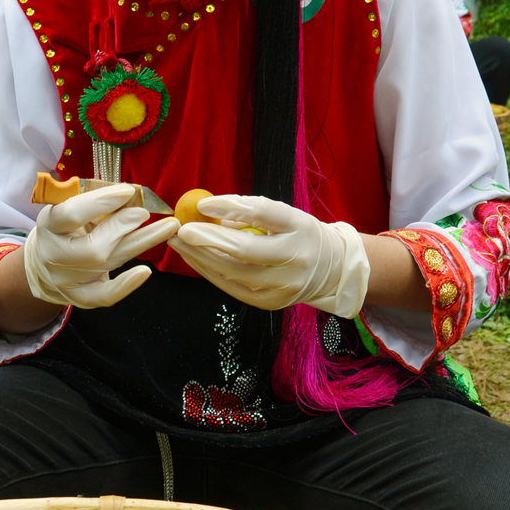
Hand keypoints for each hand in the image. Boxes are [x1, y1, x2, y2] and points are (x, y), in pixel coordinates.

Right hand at [23, 183, 179, 307]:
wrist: (46, 259)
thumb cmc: (65, 226)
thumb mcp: (70, 206)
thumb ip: (95, 201)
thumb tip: (131, 195)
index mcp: (49, 225)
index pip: (71, 214)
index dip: (100, 202)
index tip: (127, 191)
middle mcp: (54, 254)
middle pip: (93, 247)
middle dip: (122, 228)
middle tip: (144, 212)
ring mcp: (66, 279)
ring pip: (108, 263)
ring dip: (142, 243)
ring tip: (168, 227)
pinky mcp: (80, 296)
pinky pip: (106, 295)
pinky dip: (127, 284)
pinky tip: (146, 271)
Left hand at [170, 194, 370, 315]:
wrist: (330, 270)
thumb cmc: (300, 234)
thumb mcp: (285, 215)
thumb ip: (250, 211)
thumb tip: (208, 209)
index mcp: (299, 233)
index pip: (264, 216)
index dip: (231, 210)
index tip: (202, 205)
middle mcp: (293, 264)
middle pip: (243, 253)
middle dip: (206, 241)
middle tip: (179, 229)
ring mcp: (280, 289)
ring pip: (232, 274)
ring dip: (201, 258)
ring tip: (178, 243)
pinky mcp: (268, 304)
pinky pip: (231, 287)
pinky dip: (210, 272)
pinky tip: (195, 259)